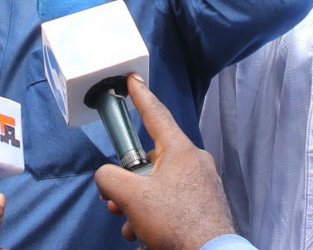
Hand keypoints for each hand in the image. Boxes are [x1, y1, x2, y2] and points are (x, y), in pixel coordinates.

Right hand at [94, 75, 234, 249]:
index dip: (140, 96)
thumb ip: (110, 178)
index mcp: (181, 151)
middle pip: (151, 162)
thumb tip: (106, 178)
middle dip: (129, 183)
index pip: (156, 115)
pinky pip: (172, 204)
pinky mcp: (205, 208)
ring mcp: (203, 186)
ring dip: (139, 207)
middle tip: (117, 203)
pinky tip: (148, 238)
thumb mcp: (132, 197)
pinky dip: (155, 219)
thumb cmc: (177, 224)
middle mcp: (195, 164)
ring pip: (159, 187)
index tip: (132, 80)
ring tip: (134, 229)